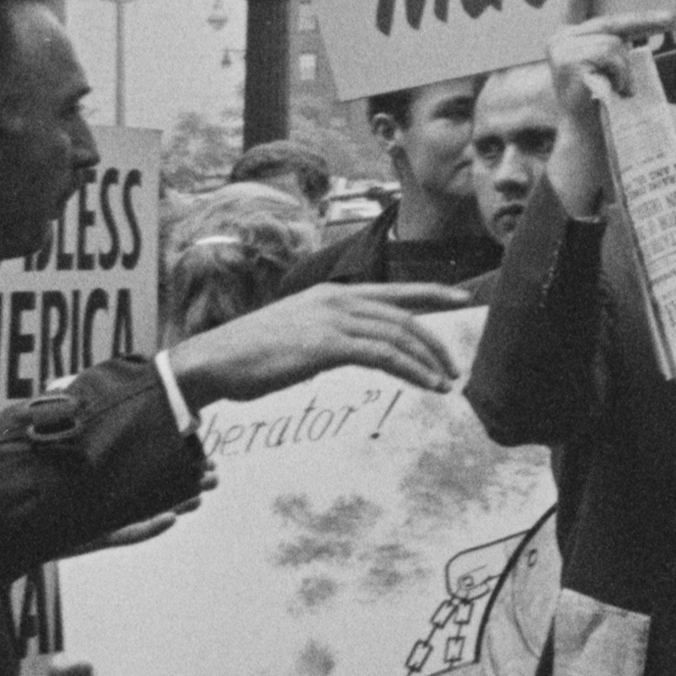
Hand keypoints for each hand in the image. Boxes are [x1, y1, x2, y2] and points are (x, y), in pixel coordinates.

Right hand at [169, 280, 475, 406]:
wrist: (213, 361)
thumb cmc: (250, 354)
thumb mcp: (297, 333)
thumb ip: (330, 334)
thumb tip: (353, 349)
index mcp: (331, 294)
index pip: (393, 291)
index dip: (431, 293)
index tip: (462, 298)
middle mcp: (337, 300)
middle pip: (404, 316)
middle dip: (436, 342)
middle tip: (455, 367)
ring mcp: (333, 320)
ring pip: (399, 336)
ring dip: (429, 362)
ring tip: (446, 384)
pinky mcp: (328, 345)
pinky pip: (384, 356)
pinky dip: (412, 371)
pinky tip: (426, 385)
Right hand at [540, 0, 672, 219]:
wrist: (586, 135)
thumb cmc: (601, 102)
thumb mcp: (606, 68)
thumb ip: (615, 44)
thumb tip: (657, 21)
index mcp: (567, 37)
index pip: (576, 0)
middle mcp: (560, 39)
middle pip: (612, 23)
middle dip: (645, 22)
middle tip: (673, 18)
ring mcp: (562, 50)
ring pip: (616, 43)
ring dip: (626, 68)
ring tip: (617, 88)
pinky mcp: (570, 61)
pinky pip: (614, 57)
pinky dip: (621, 74)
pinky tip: (612, 91)